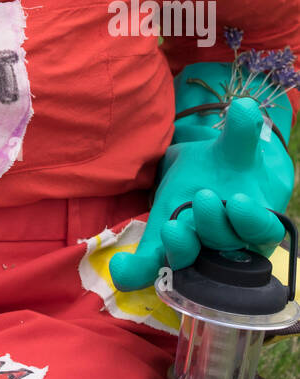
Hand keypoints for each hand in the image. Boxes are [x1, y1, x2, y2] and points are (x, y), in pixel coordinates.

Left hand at [111, 98, 291, 291]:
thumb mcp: (234, 146)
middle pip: (222, 242)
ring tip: (171, 229)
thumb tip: (245, 107)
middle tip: (203, 200)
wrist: (209, 187)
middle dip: (212, 223)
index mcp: (250, 217)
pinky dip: (138, 271)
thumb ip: (241, 131)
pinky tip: (121, 269)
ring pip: (194, 259)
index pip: (258, 228)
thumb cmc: (224, 168)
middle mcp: (228, 242)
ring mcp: (196, 253)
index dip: (250, 220)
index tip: (239, 202)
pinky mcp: (168, 257)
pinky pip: (155, 269)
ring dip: (181, 246)